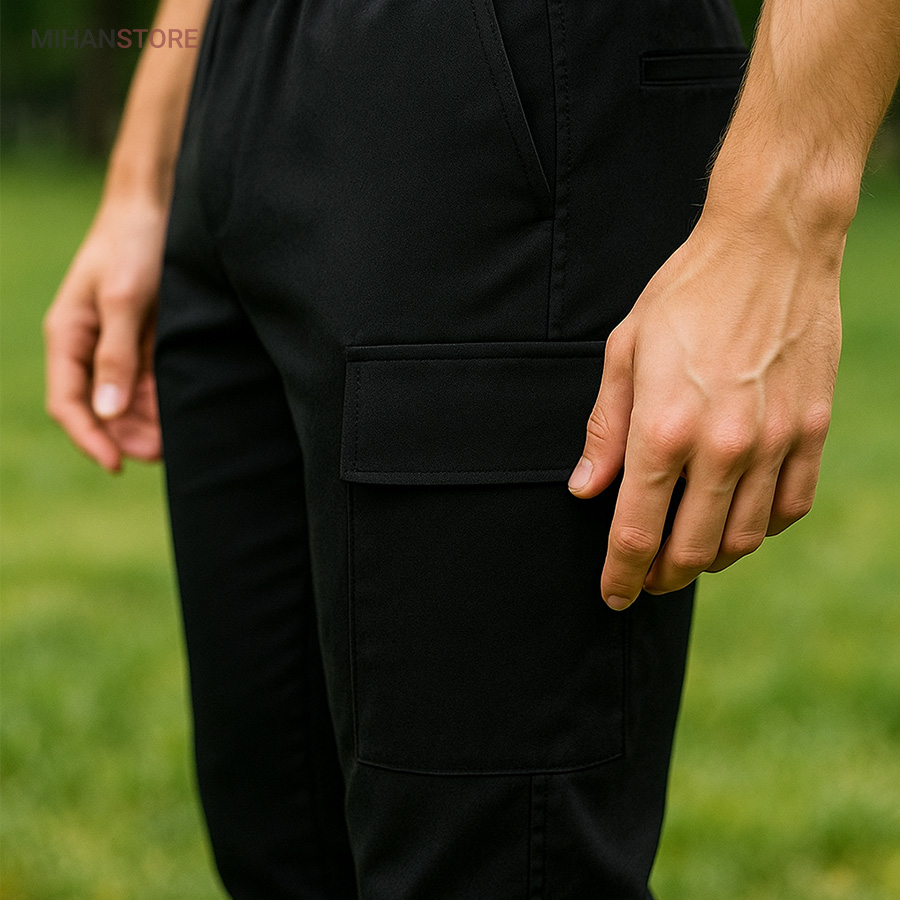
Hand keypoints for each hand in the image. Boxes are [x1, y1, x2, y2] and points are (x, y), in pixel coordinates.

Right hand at [43, 193, 166, 471]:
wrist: (160, 204)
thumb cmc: (133, 243)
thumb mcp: (124, 299)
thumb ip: (116, 355)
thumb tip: (106, 413)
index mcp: (69, 335)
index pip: (68, 402)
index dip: (89, 438)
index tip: (116, 465)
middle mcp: (90, 345)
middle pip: (99, 409)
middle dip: (125, 437)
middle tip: (162, 456)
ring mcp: (119, 344)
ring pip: (127, 400)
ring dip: (147, 424)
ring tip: (177, 443)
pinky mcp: (147, 339)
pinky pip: (151, 382)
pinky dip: (163, 401)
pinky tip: (182, 415)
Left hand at [568, 211, 842, 609]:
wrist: (769, 247)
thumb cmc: (685, 294)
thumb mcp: (624, 353)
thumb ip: (604, 431)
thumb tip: (585, 491)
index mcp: (664, 428)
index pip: (635, 531)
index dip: (620, 574)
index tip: (612, 595)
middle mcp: (723, 446)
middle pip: (691, 550)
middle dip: (662, 577)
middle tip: (646, 579)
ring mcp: (775, 442)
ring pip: (744, 540)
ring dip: (710, 561)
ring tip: (687, 556)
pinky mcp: (811, 431)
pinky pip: (790, 507)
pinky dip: (762, 530)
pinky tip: (739, 521)